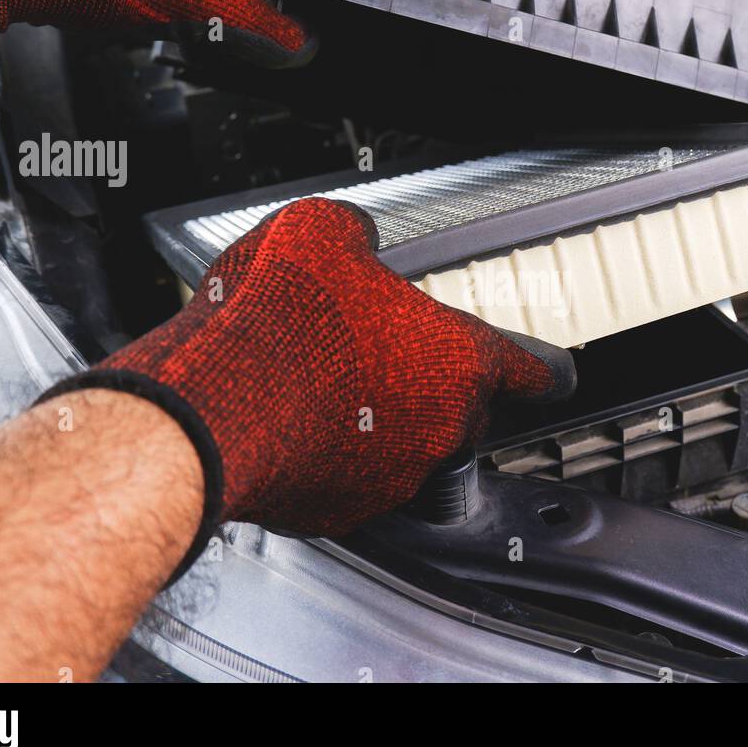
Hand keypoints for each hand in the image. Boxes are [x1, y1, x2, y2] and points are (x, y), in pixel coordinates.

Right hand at [44, 198, 574, 539]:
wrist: (202, 412)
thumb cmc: (271, 328)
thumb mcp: (316, 232)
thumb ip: (355, 237)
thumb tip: (350, 239)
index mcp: (460, 363)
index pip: (542, 374)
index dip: (543, 366)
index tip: (545, 368)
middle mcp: (441, 431)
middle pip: (471, 414)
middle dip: (437, 387)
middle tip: (386, 356)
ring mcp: (395, 480)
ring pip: (414, 452)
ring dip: (388, 425)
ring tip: (331, 387)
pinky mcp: (344, 513)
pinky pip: (358, 481)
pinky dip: (338, 457)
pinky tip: (297, 420)